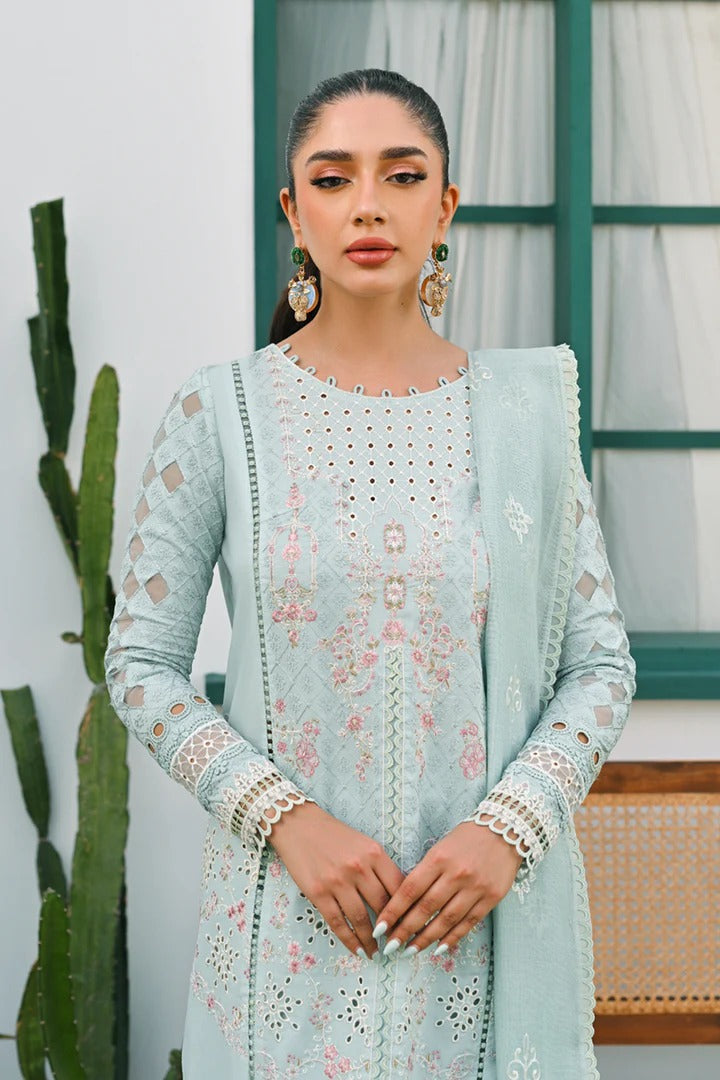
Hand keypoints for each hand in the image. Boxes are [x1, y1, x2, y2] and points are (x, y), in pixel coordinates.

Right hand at [267, 801, 404, 958]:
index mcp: (374, 853)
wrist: (299, 825)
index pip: (399, 888)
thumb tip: (397, 900)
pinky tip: (357, 950)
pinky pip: (337, 923)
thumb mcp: (364, 844)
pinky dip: (349, 940)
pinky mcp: (318, 893)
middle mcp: (358, 868)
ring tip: (376, 953)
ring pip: (361, 919)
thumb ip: (380, 868)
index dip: (406, 910)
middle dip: (391, 929)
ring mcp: (337, 881)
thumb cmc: (334, 835)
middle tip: (395, 943)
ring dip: (370, 941)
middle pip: (382, 905)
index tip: (409, 924)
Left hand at [372, 822, 523, 956]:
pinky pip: (468, 923)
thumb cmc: (466, 838)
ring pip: (446, 920)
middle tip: (390, 946)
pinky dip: (453, 937)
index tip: (379, 928)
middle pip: (426, 908)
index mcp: (438, 858)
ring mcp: (475, 887)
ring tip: (410, 951)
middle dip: (405, 930)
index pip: (410, 890)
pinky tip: (439, 948)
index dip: (393, 912)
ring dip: (426, 939)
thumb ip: (426, 872)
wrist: (505, 830)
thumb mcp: (441, 848)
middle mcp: (456, 874)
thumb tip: (406, 903)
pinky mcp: (491, 898)